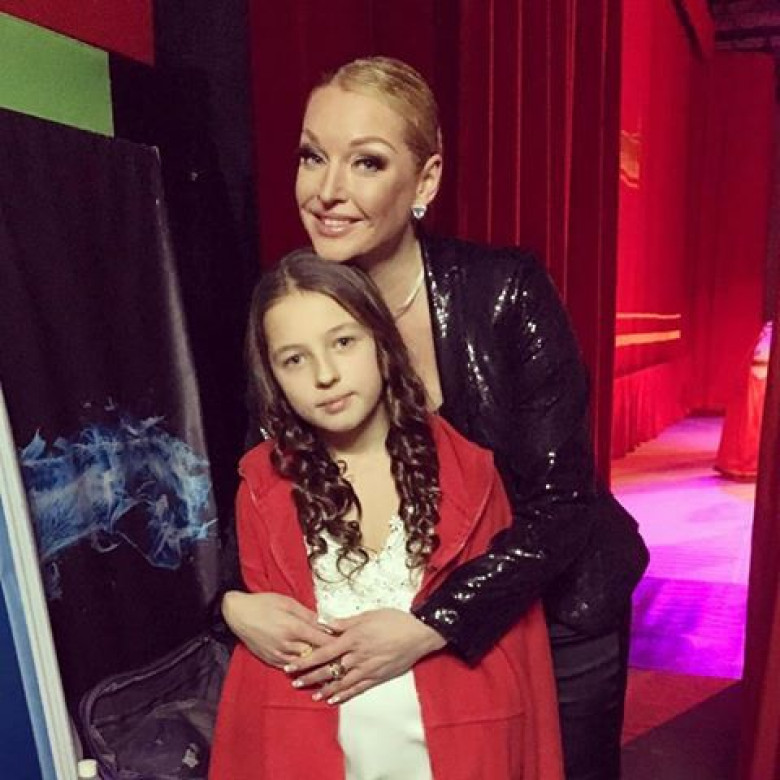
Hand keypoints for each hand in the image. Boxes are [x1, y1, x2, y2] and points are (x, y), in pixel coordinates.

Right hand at [222, 591, 334, 667]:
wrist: (237, 613)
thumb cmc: (262, 603)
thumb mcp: (288, 603)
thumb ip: (308, 614)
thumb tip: (325, 622)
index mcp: (293, 628)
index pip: (322, 640)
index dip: (336, 642)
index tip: (348, 643)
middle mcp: (286, 644)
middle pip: (315, 655)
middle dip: (329, 656)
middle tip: (343, 657)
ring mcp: (278, 655)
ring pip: (304, 664)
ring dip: (317, 665)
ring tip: (331, 666)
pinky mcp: (270, 660)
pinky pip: (290, 668)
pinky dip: (301, 668)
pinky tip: (310, 668)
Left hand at [286, 608, 445, 703]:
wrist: (419, 633)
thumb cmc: (394, 620)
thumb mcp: (368, 615)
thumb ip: (345, 622)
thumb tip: (324, 622)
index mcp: (353, 638)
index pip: (323, 651)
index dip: (306, 660)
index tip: (291, 664)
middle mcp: (357, 656)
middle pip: (329, 669)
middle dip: (310, 677)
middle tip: (294, 682)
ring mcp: (367, 669)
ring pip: (341, 682)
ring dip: (324, 689)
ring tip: (311, 694)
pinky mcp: (377, 677)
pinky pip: (357, 689)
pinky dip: (344, 695)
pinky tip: (333, 700)